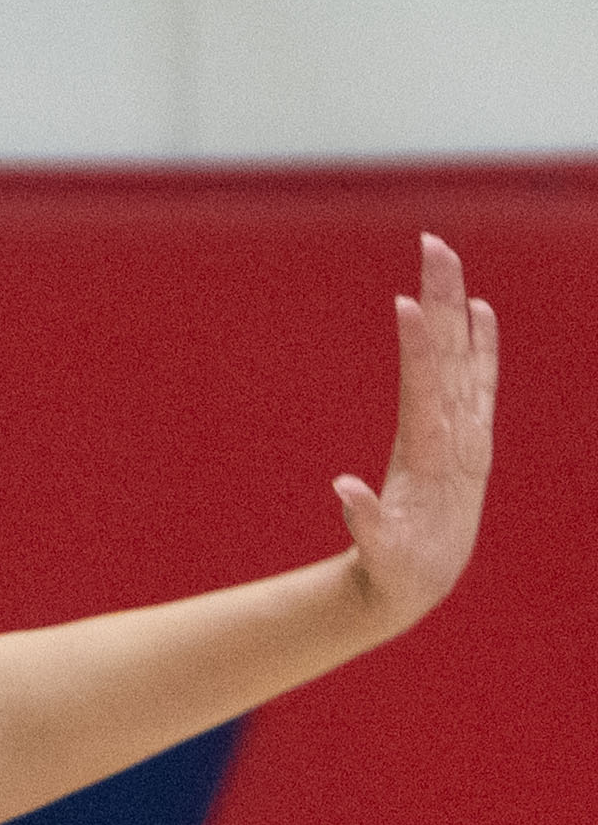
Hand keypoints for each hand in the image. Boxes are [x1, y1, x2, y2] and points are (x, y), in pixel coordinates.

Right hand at [334, 234, 497, 636]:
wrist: (430, 578)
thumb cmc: (399, 568)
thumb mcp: (380, 557)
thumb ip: (365, 524)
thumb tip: (343, 490)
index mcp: (432, 459)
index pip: (426, 391)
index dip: (419, 348)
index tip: (406, 303)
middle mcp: (456, 436)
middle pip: (451, 354)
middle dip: (442, 299)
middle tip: (433, 246)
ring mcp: (466, 430)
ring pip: (462, 354)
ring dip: (455, 302)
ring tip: (444, 255)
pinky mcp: (468, 433)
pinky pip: (479, 379)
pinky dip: (481, 342)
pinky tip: (479, 307)